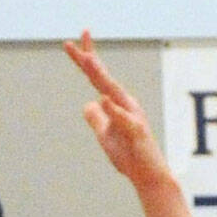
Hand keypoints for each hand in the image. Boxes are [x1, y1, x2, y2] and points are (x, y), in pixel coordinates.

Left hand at [64, 32, 167, 187]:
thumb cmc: (128, 154)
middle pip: (102, 78)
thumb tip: (89, 103)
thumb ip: (97, 118)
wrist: (147, 175)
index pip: (96, 77)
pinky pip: (123, 118)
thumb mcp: (104, 134)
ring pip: (113, 92)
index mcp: (115, 103)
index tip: (68, 44)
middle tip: (72, 41)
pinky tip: (103, 98)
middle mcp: (124, 103)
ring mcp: (131, 115)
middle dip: (87, 59)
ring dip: (99, 75)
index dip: (83, 60)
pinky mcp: (136, 131)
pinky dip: (114, 109)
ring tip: (87, 59)